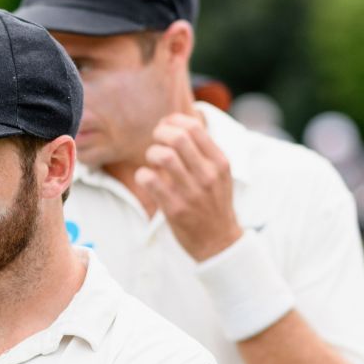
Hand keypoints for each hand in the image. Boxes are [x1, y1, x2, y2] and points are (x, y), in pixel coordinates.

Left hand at [136, 112, 241, 261]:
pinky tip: (147, 179)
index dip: (173, 121)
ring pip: (163, 156)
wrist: (219, 242)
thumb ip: (205, 152)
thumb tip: (180, 124)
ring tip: (153, 162)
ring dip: (151, 153)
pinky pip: (150, 180)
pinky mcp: (175, 208)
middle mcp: (208, 175)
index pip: (194, 128)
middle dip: (160, 133)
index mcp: (220, 163)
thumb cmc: (214, 204)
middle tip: (156, 141)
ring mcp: (192, 192)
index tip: (166, 128)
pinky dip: (143, 175)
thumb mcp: (220, 175)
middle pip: (177, 138)